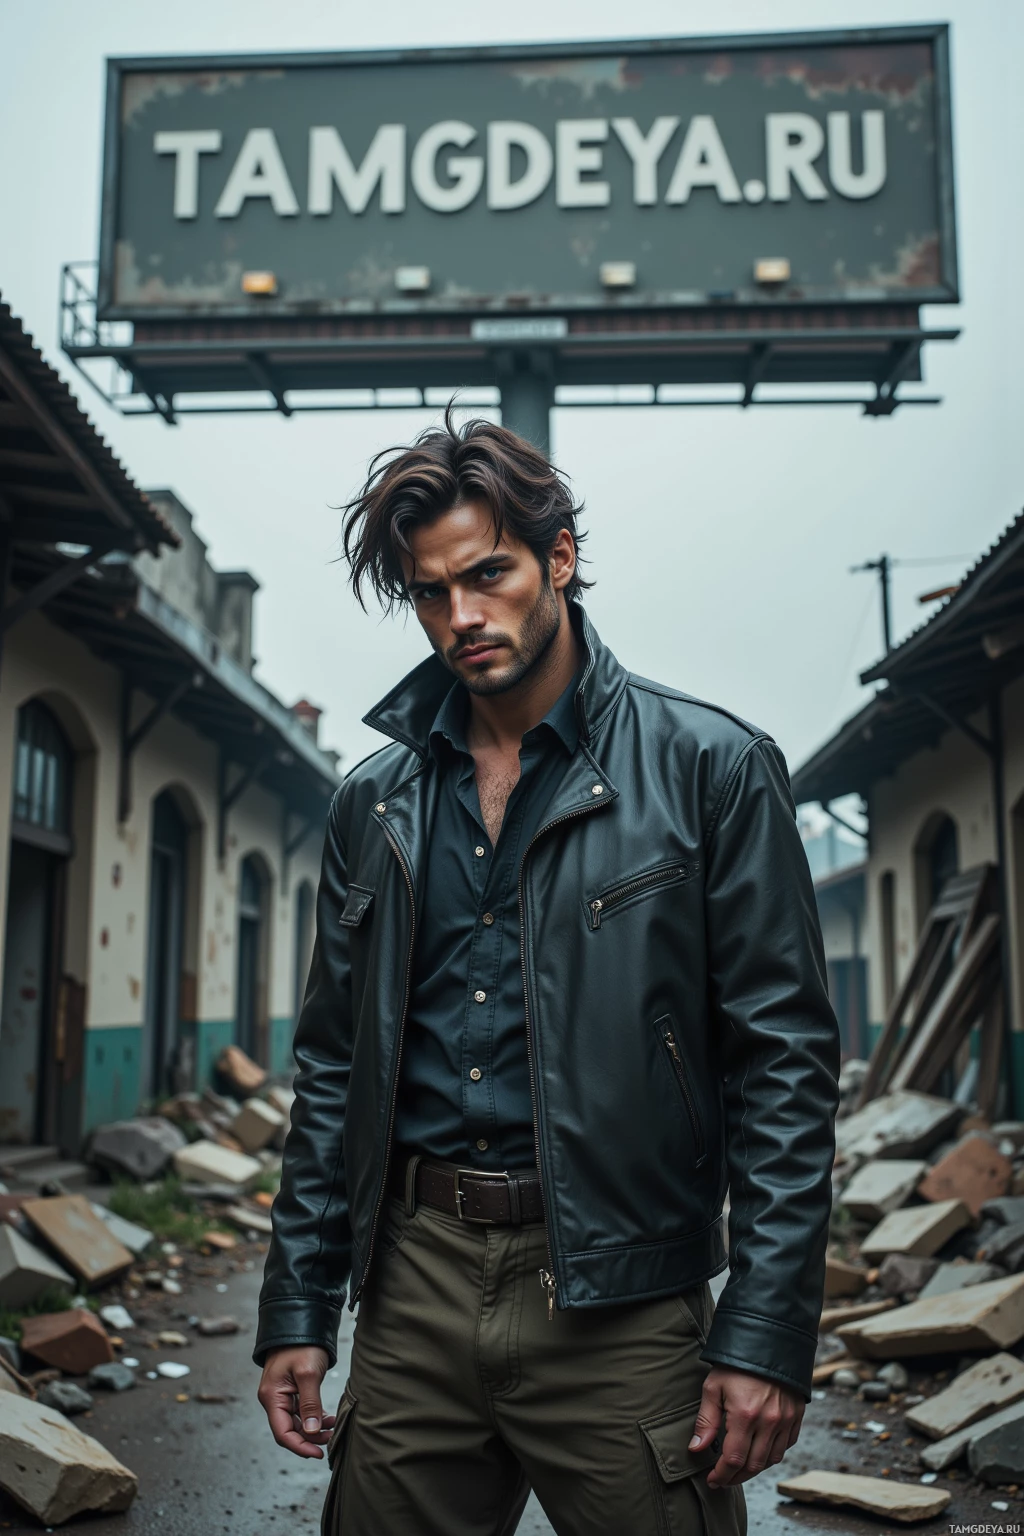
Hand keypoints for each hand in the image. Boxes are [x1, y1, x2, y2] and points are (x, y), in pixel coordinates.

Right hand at [258, 1346, 335, 1458]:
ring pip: (297, 1423)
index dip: (299, 1447)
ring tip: (332, 1425)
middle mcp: (274, 1399)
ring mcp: (282, 1396)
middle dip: (309, 1438)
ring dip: (313, 1428)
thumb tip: (311, 1431)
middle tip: (330, 1439)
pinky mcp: (291, 1391)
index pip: (282, 1433)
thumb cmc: (302, 1345)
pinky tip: (327, 1418)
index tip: (318, 1453)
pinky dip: (314, 1417)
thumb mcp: (308, 1373)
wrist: (301, 1323)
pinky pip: (301, 1412)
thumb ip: (310, 1404)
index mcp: (272, 1397)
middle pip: (289, 1430)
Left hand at [689, 1365, 803, 1487]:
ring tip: (739, 1469)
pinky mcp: (796, 1416)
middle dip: (736, 1477)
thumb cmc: (736, 1363)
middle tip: (723, 1478)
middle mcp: (769, 1422)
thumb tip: (696, 1449)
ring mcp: (786, 1420)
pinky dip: (772, 1455)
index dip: (722, 1475)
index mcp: (745, 1415)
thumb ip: (706, 1421)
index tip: (712, 1480)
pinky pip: (786, 1446)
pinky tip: (759, 1453)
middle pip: (753, 1465)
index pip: (733, 1459)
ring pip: (771, 1460)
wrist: (768, 1341)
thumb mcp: (713, 1387)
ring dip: (754, 1469)